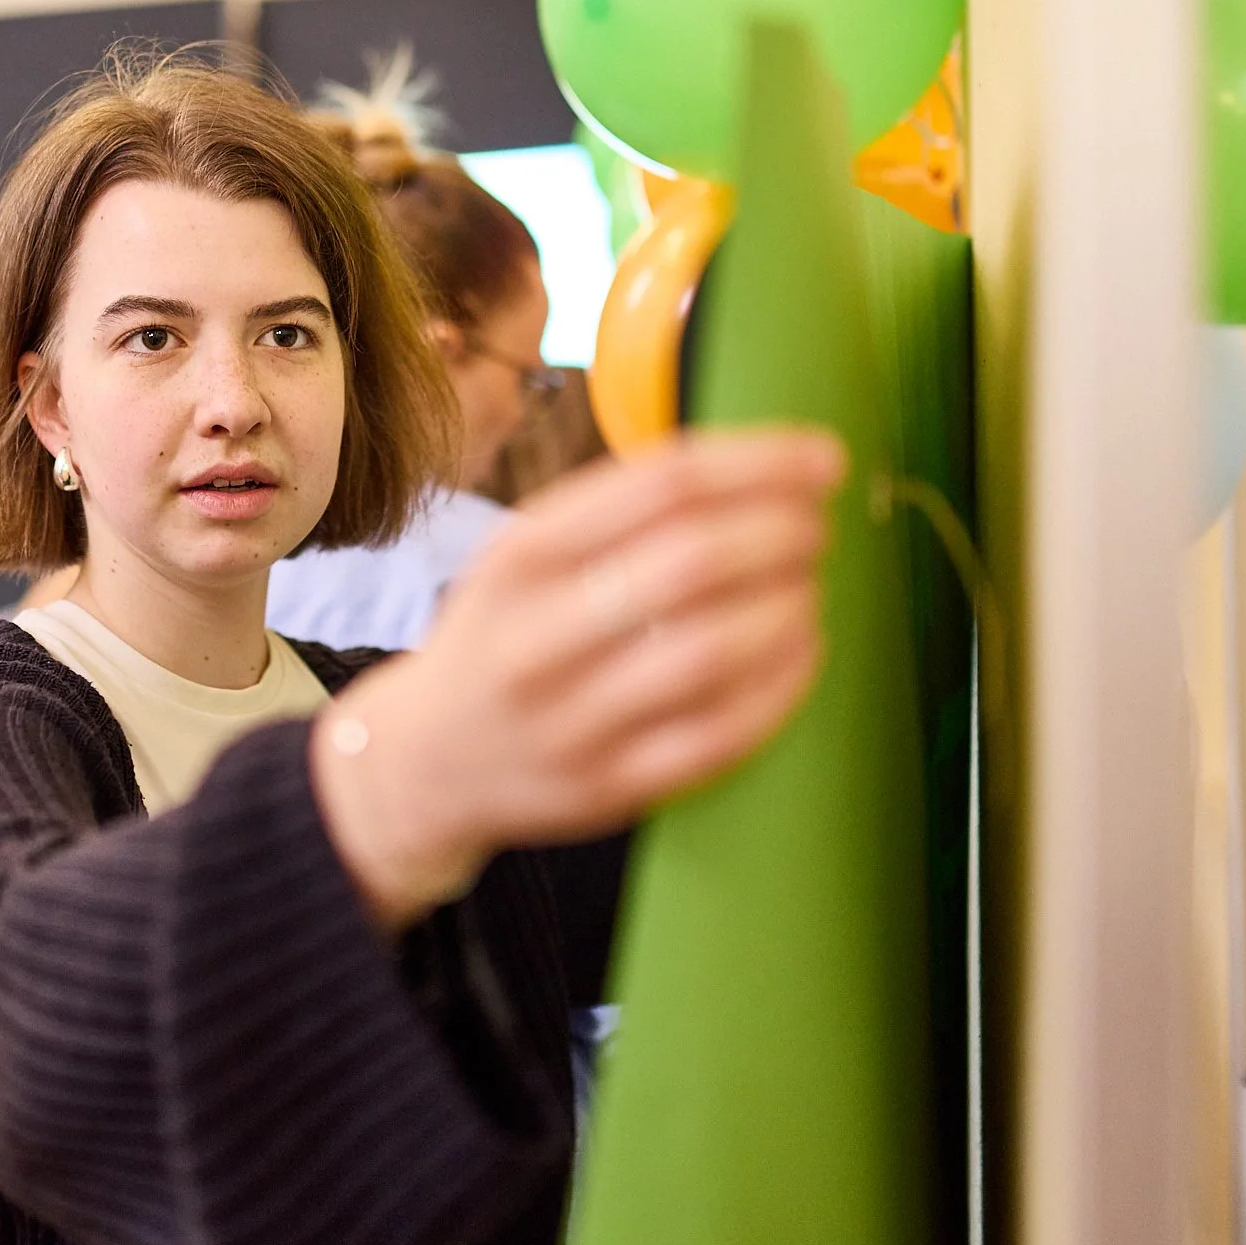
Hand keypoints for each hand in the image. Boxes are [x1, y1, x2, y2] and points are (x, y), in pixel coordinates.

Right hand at [310, 428, 843, 930]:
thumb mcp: (522, 555)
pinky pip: (719, 734)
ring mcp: (572, 720)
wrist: (426, 762)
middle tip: (816, 526)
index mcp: (520, 556)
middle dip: (780, 533)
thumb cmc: (502, 635)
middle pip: (693, 563)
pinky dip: (780, 685)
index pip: (662, 485)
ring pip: (712, 652)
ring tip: (807, 585)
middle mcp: (537, 636)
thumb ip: (616, 511)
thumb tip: (762, 468)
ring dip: (786, 607)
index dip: (760, 464)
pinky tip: (801, 650)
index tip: (819, 457)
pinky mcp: (608, 787)